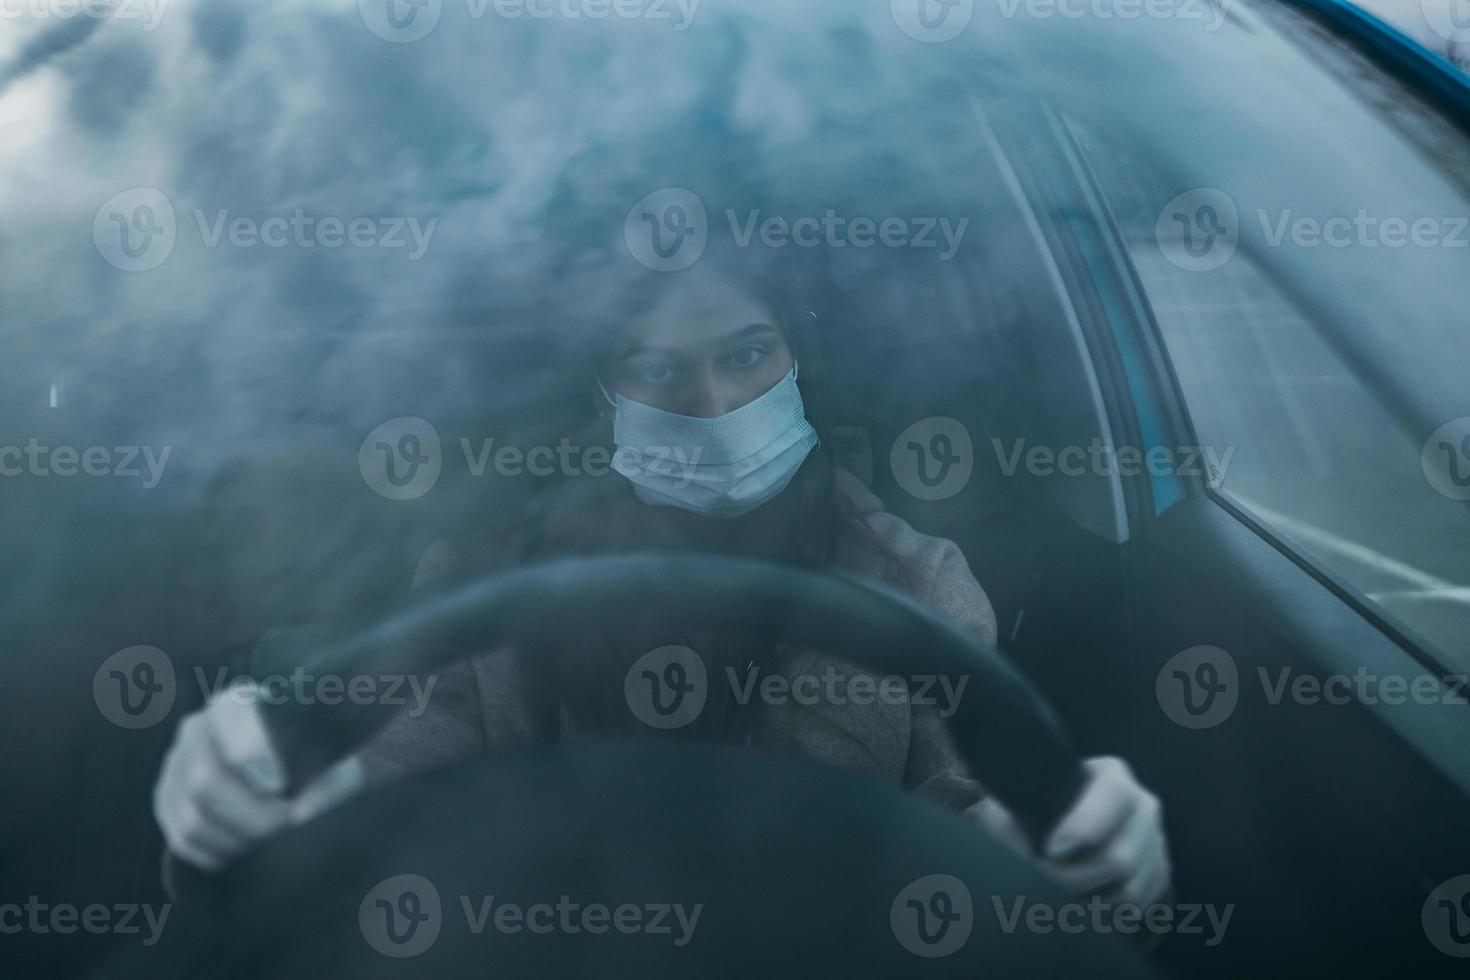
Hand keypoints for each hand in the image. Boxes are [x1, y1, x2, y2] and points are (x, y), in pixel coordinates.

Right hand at [153, 682, 364, 870]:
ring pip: (192, 820)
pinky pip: (182, 841)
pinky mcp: (168, 802)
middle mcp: (196, 729)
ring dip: (237, 839)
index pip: (230, 729)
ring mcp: (175, 766)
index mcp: (236, 704)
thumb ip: (324, 786)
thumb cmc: (319, 761)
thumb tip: (299, 813)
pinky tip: (247, 846)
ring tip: (270, 834)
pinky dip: (218, 853)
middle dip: (250, 815)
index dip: (254, 763)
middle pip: (205, 782)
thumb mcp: (334, 766)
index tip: (283, 787)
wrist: (298, 769)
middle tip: (284, 821)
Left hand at [971, 756, 1170, 907]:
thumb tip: (1012, 834)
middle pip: (1121, 856)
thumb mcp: (1019, 804)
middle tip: (1045, 872)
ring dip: (1091, 897)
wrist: (1062, 825)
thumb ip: (1012, 813)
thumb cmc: (1036, 810)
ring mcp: (1156, 839)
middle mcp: (1142, 803)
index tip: (1051, 850)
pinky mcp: (1159, 870)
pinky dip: (1111, 911)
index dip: (1085, 827)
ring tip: (1065, 884)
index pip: (1115, 795)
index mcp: (1110, 775)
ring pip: (1130, 889)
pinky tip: (1088, 896)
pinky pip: (1141, 905)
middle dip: (1075, 876)